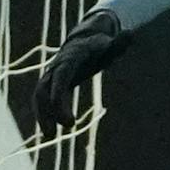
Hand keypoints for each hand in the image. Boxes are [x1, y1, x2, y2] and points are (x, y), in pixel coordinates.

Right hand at [32, 9, 128, 133]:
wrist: (84, 39)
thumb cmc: (101, 45)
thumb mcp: (111, 45)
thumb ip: (119, 43)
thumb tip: (131, 33)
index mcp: (71, 57)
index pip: (62, 75)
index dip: (58, 93)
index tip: (61, 111)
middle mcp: (57, 66)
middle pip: (44, 88)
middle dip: (47, 109)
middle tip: (57, 132)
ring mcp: (51, 74)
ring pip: (39, 95)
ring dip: (42, 115)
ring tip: (50, 136)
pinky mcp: (51, 83)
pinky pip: (42, 99)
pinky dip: (43, 113)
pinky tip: (50, 131)